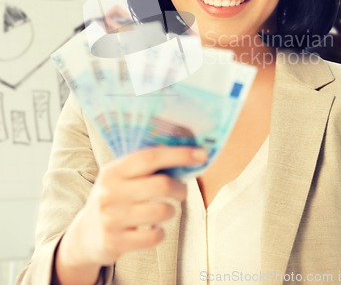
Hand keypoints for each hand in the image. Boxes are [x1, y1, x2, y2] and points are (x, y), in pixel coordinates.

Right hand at [57, 146, 206, 269]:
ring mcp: (111, 218)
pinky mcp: (115, 242)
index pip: (150, 157)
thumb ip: (144, 165)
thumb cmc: (114, 198)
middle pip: (161, 184)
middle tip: (181, 190)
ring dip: (171, 210)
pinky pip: (154, 235)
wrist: (85, 235)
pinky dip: (161, 231)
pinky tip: (154, 227)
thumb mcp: (120, 177)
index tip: (201, 154)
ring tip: (165, 209)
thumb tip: (185, 153)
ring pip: (162, 210)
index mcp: (113, 170)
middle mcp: (110, 192)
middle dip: (180, 187)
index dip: (179, 154)